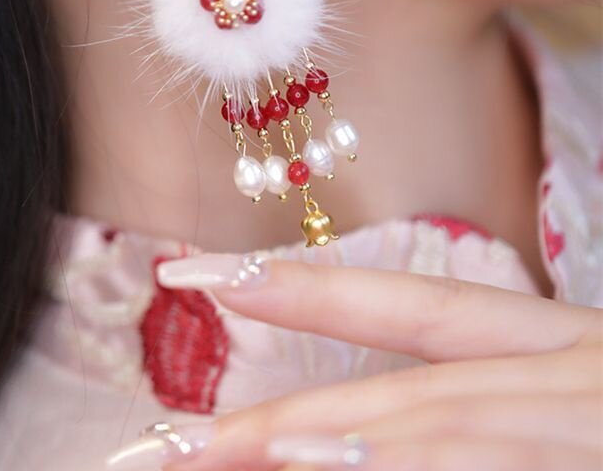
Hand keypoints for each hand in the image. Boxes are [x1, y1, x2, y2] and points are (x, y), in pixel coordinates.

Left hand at [158, 257, 602, 470]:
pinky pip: (501, 457)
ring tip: (235, 452)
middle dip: (284, 409)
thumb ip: (483, 393)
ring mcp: (590, 414)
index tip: (203, 276)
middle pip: (405, 381)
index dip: (303, 284)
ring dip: (345, 442)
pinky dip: (429, 464)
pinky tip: (344, 468)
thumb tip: (383, 420)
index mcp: (551, 343)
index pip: (405, 303)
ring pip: (449, 424)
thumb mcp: (563, 384)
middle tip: (168, 437)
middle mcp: (568, 370)